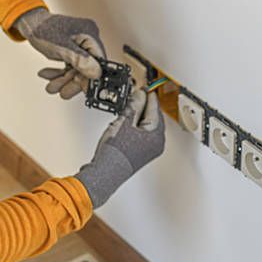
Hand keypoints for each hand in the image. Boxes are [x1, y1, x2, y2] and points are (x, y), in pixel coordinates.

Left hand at [14, 8, 106, 98]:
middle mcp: (88, 38)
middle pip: (87, 67)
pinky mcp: (72, 49)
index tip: (84, 90)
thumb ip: (80, 61)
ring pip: (77, 69)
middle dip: (72, 81)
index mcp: (90, 34)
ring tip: (52, 86)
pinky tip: (49, 75)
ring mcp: (80, 44)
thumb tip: (96, 73)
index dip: (92, 78)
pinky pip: (70, 65)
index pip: (99, 61)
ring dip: (64, 79)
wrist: (29, 23)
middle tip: (63, 91)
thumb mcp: (61, 47)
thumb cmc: (42, 28)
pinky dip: (60, 73)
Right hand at [73, 89, 165, 207]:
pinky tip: (127, 122)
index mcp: (156, 135)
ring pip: (148, 126)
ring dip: (140, 115)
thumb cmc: (114, 153)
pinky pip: (143, 134)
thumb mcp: (124, 122)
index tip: (145, 88)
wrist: (105, 173)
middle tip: (137, 95)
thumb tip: (139, 95)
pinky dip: (136, 125)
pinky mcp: (141, 154)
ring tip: (130, 107)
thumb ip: (133, 106)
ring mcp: (150, 150)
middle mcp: (157, 143)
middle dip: (144, 106)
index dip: (148, 96)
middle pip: (153, 117)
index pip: (155, 109)